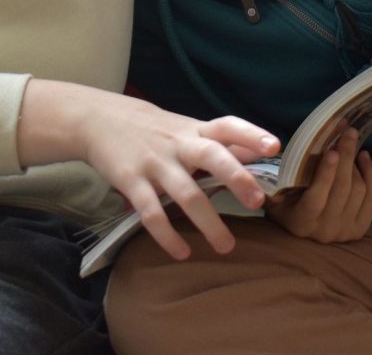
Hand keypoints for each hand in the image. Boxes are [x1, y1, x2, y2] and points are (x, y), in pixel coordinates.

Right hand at [18, 80, 279, 262]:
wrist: (98, 119)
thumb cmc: (153, 129)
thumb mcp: (185, 128)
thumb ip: (218, 143)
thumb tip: (258, 155)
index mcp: (194, 129)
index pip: (227, 126)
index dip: (251, 135)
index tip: (274, 147)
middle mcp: (178, 143)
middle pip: (212, 156)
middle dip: (236, 178)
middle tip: (257, 202)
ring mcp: (155, 162)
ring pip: (186, 193)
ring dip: (208, 222)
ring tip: (226, 247)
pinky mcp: (131, 180)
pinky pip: (152, 212)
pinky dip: (167, 234)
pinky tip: (181, 252)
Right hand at [266, 127, 371, 242]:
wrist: (303, 228)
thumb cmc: (286, 202)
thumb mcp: (280, 190)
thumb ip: (290, 173)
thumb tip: (314, 142)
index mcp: (301, 223)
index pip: (316, 199)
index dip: (325, 175)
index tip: (331, 151)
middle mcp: (324, 232)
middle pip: (342, 189)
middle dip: (346, 157)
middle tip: (348, 133)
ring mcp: (345, 232)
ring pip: (358, 191)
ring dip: (356, 163)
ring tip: (350, 145)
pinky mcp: (360, 228)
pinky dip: (371, 173)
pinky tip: (364, 157)